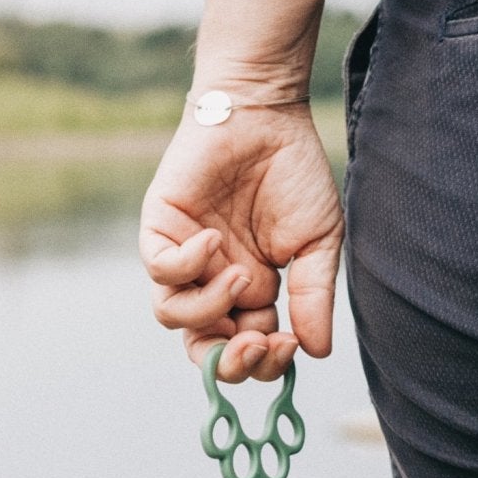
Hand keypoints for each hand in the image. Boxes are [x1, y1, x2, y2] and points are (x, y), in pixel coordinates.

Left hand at [139, 99, 343, 381]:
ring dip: (210, 310)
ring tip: (242, 278)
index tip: (289, 346)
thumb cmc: (294, 174)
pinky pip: (159, 271)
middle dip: (229, 361)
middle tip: (256, 344)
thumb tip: (317, 353)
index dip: (263, 362)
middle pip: (203, 348)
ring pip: (174, 316)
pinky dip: (186, 265)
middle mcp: (212, 283)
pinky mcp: (159, 230)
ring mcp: (183, 259)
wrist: (267, 115)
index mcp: (250, 294)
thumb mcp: (318, 242)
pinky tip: (215, 240)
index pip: (246, 350)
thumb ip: (314, 297)